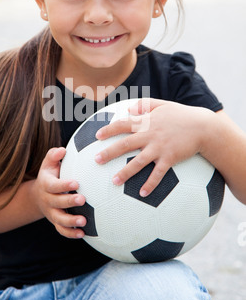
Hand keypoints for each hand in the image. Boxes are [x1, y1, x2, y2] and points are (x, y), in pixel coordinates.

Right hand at [32, 147, 85, 238]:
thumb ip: (53, 156)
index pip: (54, 185)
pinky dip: (71, 233)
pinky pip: (61, 230)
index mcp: (46, 185)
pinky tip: (82, 233)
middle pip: (57, 202)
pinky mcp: (55, 222)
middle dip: (69, 202)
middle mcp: (47, 200)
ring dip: (71, 221)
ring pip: (59, 219)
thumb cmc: (50, 175)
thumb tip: (63, 150)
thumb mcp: (48, 164)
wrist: (38, 195)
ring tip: (83, 221)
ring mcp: (51, 212)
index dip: (64, 185)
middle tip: (83, 199)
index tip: (76, 183)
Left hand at [95, 98, 211, 196]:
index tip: (96, 136)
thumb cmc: (181, 115)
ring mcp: (159, 148)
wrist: (203, 126)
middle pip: (125, 144)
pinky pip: (158, 174)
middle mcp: (149, 135)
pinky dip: (150, 184)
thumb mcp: (162, 104)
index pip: (123, 124)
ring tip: (113, 181)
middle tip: (96, 160)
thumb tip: (129, 109)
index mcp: (146, 122)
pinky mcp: (170, 158)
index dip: (108, 130)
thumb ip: (145, 105)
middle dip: (109, 152)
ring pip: (138, 162)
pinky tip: (142, 194)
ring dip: (125, 172)